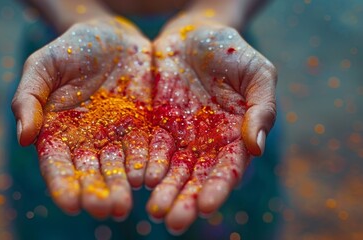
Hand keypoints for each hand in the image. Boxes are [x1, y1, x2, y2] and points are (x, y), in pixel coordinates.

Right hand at [11, 18, 151, 218]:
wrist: (112, 36)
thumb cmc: (71, 49)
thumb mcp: (43, 66)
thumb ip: (29, 99)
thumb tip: (23, 139)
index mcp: (59, 133)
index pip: (58, 165)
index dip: (63, 185)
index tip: (70, 204)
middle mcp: (89, 141)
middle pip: (91, 173)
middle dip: (97, 192)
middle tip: (104, 210)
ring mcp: (118, 136)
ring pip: (120, 167)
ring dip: (122, 187)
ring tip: (125, 204)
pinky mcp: (145, 127)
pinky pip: (148, 148)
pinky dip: (149, 164)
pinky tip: (151, 178)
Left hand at [145, 22, 276, 232]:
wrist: (193, 32)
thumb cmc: (231, 50)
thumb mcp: (256, 72)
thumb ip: (262, 107)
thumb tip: (256, 146)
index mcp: (233, 134)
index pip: (227, 169)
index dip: (217, 188)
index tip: (206, 206)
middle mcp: (205, 141)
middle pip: (196, 177)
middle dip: (185, 200)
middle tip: (173, 221)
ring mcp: (178, 134)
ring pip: (171, 169)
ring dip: (164, 191)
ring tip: (154, 211)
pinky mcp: (154, 123)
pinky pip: (148, 148)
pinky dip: (144, 165)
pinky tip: (136, 181)